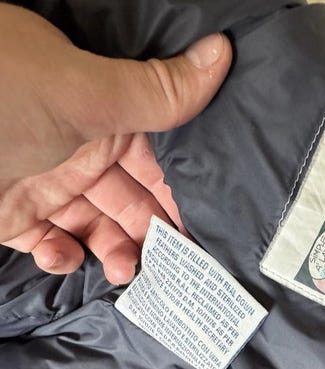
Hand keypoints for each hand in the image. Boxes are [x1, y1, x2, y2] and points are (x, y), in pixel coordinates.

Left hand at [0, 4, 231, 283]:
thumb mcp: (82, 94)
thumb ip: (153, 93)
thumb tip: (219, 57)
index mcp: (101, 113)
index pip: (157, 160)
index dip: (181, 194)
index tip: (203, 230)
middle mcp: (77, 150)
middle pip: (130, 200)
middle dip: (151, 233)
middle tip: (171, 264)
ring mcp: (43, 183)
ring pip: (94, 227)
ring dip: (112, 250)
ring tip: (123, 269)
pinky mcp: (10, 214)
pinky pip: (45, 242)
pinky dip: (58, 255)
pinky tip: (63, 255)